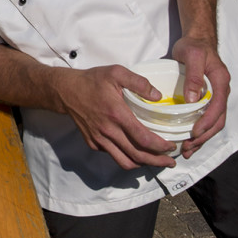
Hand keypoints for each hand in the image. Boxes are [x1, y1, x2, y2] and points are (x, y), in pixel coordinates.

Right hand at [56, 65, 177, 170]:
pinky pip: (112, 155)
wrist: (66, 90)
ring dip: (143, 165)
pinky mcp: (93, 143)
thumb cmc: (92, 81)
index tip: (171, 146)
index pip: (143, 139)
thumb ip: (138, 82)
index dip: (161, 146)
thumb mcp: (116, 73)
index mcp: (117, 114)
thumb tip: (158, 96)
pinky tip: (133, 150)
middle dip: (157, 162)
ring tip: (155, 162)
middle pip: (138, 156)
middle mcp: (108, 131)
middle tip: (170, 161)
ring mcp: (99, 139)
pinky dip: (126, 157)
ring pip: (125, 162)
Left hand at [171, 35, 229, 157]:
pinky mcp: (206, 98)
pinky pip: (206, 117)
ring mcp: (215, 96)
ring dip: (202, 137)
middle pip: (217, 120)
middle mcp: (220, 92)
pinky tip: (188, 138)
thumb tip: (192, 99)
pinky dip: (199, 130)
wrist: (196, 39)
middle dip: (204, 136)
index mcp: (220, 82)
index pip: (217, 108)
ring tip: (188, 149)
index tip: (194, 133)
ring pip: (213, 122)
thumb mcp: (192, 55)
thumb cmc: (194, 46)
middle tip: (188, 147)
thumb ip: (194, 75)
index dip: (206, 122)